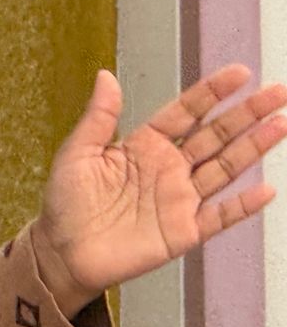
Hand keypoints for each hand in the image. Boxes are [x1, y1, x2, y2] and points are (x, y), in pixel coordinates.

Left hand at [32, 65, 286, 315]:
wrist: (61, 253)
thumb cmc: (65, 203)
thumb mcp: (76, 154)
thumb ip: (98, 117)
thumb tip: (106, 75)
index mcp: (144, 145)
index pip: (186, 112)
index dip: (212, 93)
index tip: (239, 73)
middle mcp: (169, 168)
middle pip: (215, 135)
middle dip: (247, 114)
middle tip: (277, 92)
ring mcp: (179, 199)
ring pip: (225, 168)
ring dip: (253, 147)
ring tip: (280, 124)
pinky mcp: (183, 231)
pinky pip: (220, 216)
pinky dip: (242, 205)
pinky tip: (266, 189)